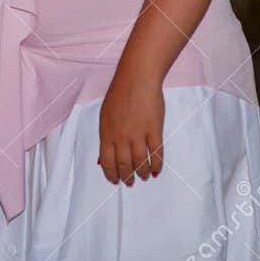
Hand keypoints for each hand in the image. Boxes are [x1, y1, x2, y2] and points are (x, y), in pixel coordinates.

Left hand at [97, 71, 163, 185]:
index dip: (111, 174)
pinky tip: (156, 170)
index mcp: (106, 132)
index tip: (116, 181)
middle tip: (130, 182)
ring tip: (144, 177)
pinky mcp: (154, 130)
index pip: (107, 161)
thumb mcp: (105, 115)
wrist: (137, 78)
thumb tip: (103, 160)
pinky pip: (156, 153)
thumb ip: (106, 137)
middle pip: (124, 164)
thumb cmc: (119, 94)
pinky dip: (156, 164)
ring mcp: (138, 134)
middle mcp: (121, 136)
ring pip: (140, 162)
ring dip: (142, 173)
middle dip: (127, 177)